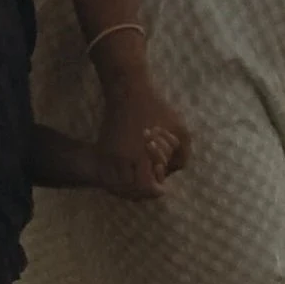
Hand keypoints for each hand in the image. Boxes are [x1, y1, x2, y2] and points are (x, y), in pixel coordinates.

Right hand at [99, 80, 190, 200]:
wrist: (128, 91)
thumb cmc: (157, 109)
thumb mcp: (180, 130)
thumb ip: (182, 156)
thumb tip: (171, 173)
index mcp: (139, 154)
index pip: (144, 186)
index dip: (155, 191)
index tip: (162, 188)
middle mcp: (120, 159)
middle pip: (129, 190)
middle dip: (143, 192)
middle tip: (153, 187)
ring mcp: (109, 155)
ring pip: (116, 184)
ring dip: (129, 188)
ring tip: (141, 184)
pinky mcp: (103, 150)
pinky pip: (107, 174)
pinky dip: (117, 181)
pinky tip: (129, 176)